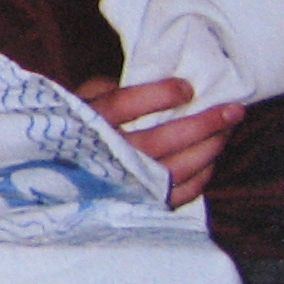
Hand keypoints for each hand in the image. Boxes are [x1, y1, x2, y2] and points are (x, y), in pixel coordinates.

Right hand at [81, 76, 244, 208]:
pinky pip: (177, 193)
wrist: (51, 181)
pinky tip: (211, 158)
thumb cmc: (66, 132)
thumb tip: (144, 80)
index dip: (160, 95)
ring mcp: (124, 182)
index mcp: (87, 123)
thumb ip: (103, 89)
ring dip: (209, 148)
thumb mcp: (73, 102)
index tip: (187, 87)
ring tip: (227, 129)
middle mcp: (107, 155)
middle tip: (232, 110)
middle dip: (203, 123)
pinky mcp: (138, 202)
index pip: (126, 105)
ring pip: (176, 167)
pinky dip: (201, 176)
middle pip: (162, 139)